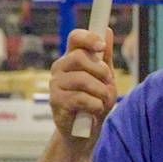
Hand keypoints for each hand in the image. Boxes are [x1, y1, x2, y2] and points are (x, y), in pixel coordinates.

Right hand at [49, 28, 116, 143]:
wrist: (85, 131)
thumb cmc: (95, 102)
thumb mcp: (105, 78)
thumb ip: (105, 57)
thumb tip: (106, 30)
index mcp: (72, 59)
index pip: (75, 37)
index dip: (88, 38)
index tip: (101, 47)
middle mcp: (60, 68)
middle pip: (79, 57)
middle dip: (101, 71)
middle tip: (107, 83)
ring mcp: (55, 84)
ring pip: (83, 79)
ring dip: (101, 92)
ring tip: (102, 100)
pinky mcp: (56, 101)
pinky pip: (81, 98)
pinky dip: (95, 105)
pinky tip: (94, 110)